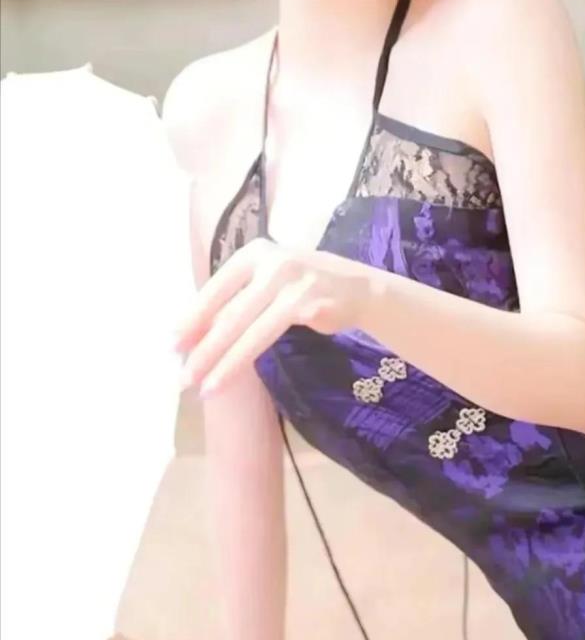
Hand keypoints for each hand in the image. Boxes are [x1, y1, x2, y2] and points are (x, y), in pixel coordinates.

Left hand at [173, 237, 375, 396]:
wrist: (357, 288)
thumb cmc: (304, 287)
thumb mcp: (268, 283)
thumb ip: (237, 301)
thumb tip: (195, 335)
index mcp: (253, 253)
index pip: (215, 289)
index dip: (192, 318)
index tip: (172, 345)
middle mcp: (271, 262)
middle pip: (228, 311)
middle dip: (203, 347)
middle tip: (183, 376)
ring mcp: (291, 281)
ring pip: (246, 327)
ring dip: (222, 360)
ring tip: (203, 386)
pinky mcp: (307, 304)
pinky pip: (267, 336)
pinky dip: (246, 358)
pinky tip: (231, 375)